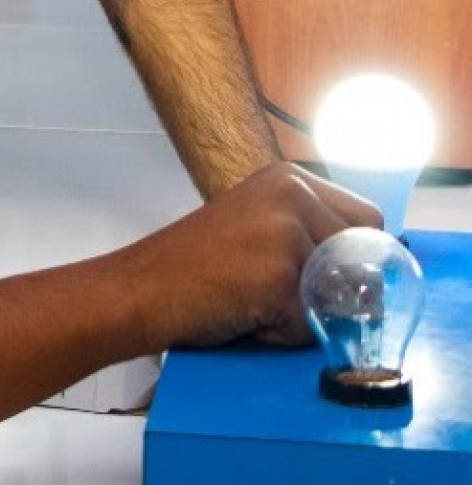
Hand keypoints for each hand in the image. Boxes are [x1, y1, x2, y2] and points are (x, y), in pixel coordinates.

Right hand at [108, 162, 382, 351]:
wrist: (138, 289)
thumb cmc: (193, 268)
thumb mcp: (258, 230)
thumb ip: (309, 235)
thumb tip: (374, 276)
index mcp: (288, 177)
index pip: (368, 221)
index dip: (346, 259)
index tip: (307, 274)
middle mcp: (293, 193)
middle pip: (363, 259)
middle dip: (328, 288)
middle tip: (270, 289)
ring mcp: (286, 231)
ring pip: (339, 295)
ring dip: (302, 313)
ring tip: (251, 300)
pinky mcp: (280, 273)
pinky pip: (311, 323)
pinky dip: (281, 333)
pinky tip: (241, 314)